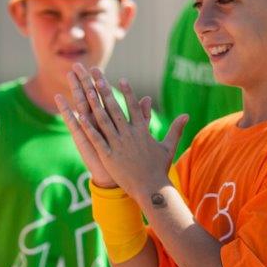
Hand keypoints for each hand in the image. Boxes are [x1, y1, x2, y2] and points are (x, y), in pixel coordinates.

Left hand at [57, 64, 186, 199]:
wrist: (151, 189)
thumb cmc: (159, 169)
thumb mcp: (168, 146)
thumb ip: (176, 129)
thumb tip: (186, 115)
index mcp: (142, 131)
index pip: (134, 107)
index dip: (127, 92)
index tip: (121, 79)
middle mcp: (129, 134)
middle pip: (115, 108)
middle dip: (106, 91)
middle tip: (98, 77)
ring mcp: (118, 144)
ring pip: (104, 121)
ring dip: (95, 104)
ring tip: (87, 90)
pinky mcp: (108, 156)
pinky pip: (96, 138)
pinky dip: (88, 127)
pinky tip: (80, 116)